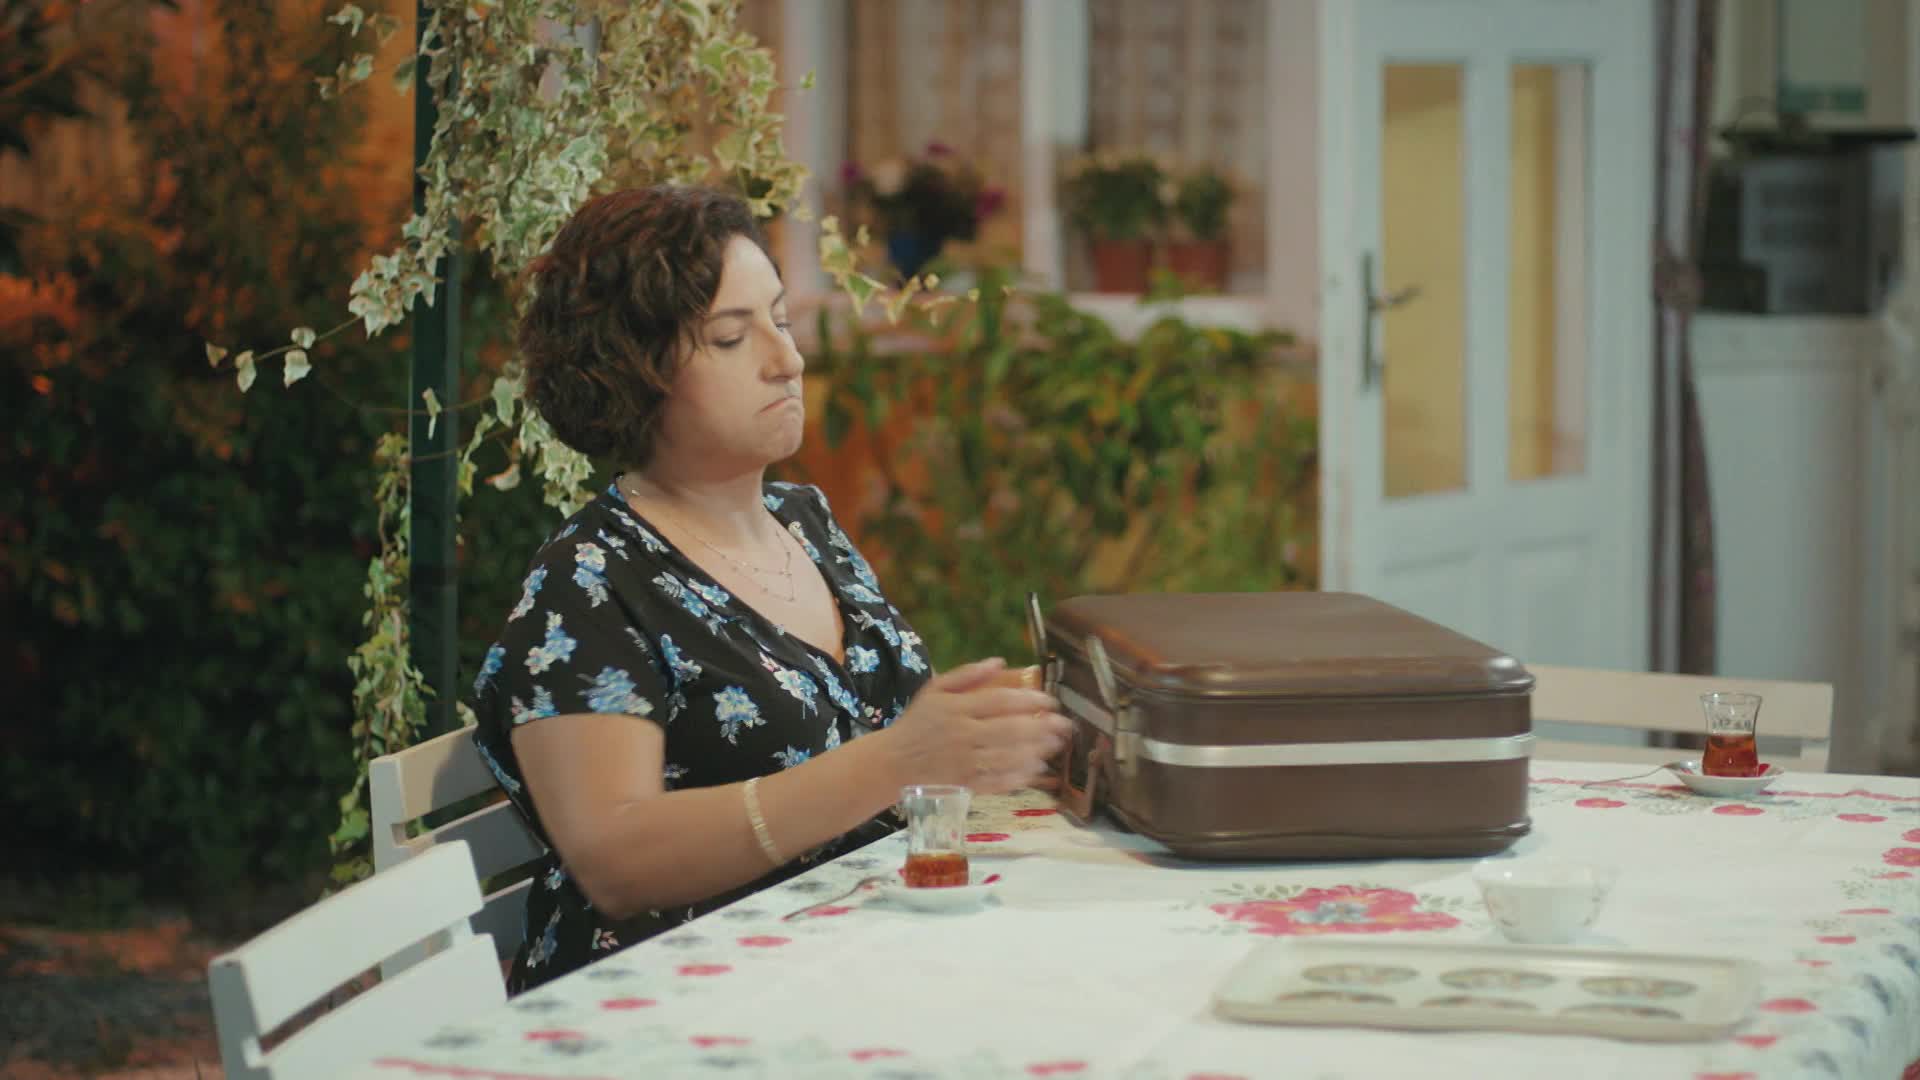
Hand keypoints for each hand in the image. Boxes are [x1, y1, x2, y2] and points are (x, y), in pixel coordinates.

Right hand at [878, 658, 1073, 794]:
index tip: (1050, 700)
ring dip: (1037, 751)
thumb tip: (999, 661)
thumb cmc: (918, 723)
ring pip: (1009, 757)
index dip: (1030, 700)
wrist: (893, 764)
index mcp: (956, 708)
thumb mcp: (934, 690)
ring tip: (1056, 744)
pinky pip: (999, 781)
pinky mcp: (966, 784)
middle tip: (1064, 725)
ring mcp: (965, 762)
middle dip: (1043, 727)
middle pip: (1010, 730)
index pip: (1000, 701)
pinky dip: (1020, 776)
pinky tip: (1036, 768)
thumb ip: (966, 674)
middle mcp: (962, 735)